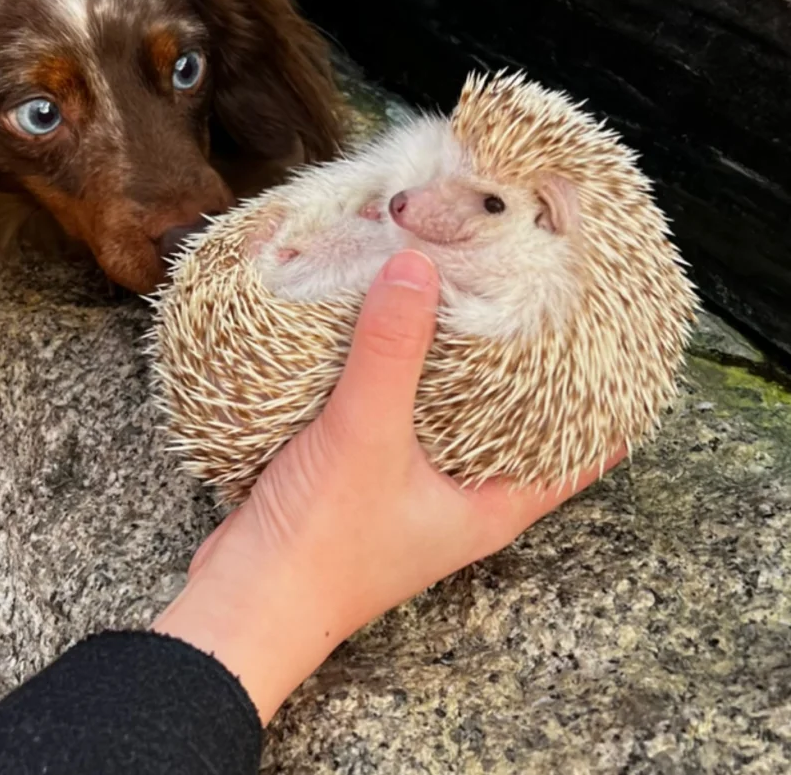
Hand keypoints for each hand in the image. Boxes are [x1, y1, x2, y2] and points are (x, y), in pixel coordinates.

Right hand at [153, 250, 620, 721]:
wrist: (246, 598)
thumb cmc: (322, 546)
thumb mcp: (366, 435)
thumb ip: (390, 352)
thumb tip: (418, 266)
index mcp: (488, 508)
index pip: (574, 458)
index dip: (602, 407)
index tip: (618, 348)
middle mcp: (458, 498)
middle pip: (512, 426)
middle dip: (524, 368)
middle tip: (538, 297)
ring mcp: (409, 487)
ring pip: (451, 415)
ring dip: (456, 364)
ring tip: (467, 295)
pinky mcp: (361, 473)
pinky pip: (398, 410)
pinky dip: (399, 370)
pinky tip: (388, 329)